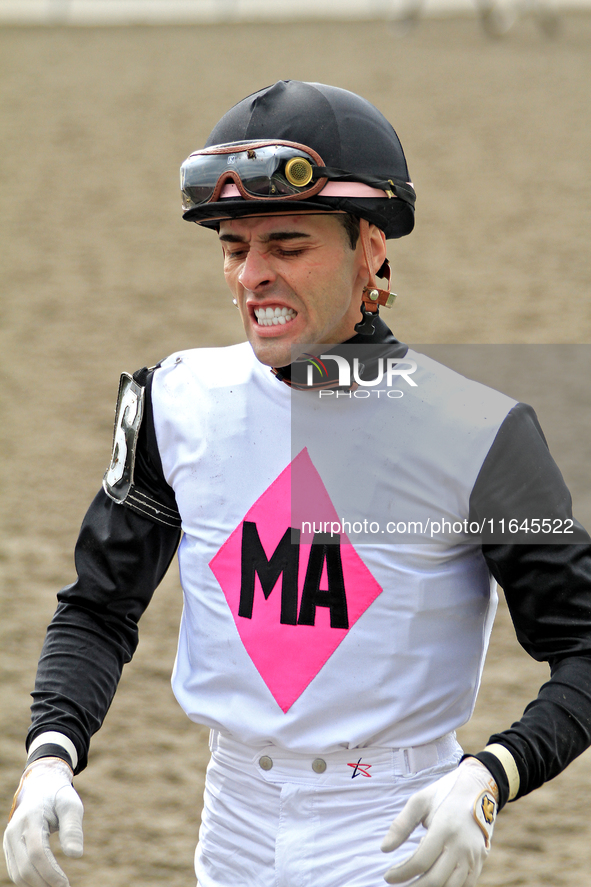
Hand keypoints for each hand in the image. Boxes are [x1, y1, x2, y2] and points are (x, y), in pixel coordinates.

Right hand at [3, 757, 83, 886]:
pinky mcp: (9, 847)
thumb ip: (73, 828)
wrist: (40, 787)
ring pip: (18, 873)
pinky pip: (15, 870)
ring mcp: (9, 839)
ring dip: (36, 885)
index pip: (37, 853)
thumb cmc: (59, 797)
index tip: (65, 884)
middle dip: (44, 883)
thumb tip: (76, 855)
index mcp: (31, 818)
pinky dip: (29, 881)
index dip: (51, 873)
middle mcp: (15, 831)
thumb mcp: (71, 805)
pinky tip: (46, 883)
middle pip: (25, 868)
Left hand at [381, 758, 497, 886]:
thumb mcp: (419, 802)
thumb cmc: (444, 794)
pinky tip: (435, 884)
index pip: (420, 862)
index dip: (401, 873)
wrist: (477, 789)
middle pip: (435, 880)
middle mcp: (461, 846)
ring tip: (415, 885)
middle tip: (399, 886)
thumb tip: (384, 848)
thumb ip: (401, 825)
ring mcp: (473, 856)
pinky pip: (466, 886)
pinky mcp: (480, 862)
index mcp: (444, 829)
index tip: (388, 877)